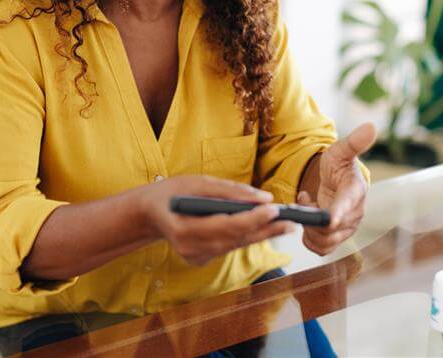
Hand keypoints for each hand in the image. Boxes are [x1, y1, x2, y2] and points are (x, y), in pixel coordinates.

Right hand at [139, 175, 295, 265]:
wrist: (149, 212)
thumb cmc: (172, 192)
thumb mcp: (197, 182)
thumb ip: (229, 191)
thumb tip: (263, 198)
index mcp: (184, 229)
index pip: (226, 226)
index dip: (253, 219)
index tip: (275, 209)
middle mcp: (190, 248)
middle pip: (236, 240)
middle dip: (266, 230)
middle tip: (293, 222)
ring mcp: (195, 257)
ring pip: (235, 246)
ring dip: (261, 235)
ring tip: (285, 225)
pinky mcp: (200, 259)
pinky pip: (228, 247)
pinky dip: (245, 238)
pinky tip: (264, 230)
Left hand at [297, 123, 376, 255]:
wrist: (335, 180)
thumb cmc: (338, 165)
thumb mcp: (341, 151)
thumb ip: (354, 142)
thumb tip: (371, 127)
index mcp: (356, 192)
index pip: (348, 205)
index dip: (338, 212)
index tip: (329, 218)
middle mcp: (354, 215)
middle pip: (331, 229)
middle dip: (312, 218)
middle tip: (303, 199)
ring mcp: (346, 229)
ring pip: (324, 241)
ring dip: (308, 227)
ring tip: (307, 205)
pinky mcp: (335, 239)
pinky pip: (320, 248)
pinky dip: (308, 237)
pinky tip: (307, 218)